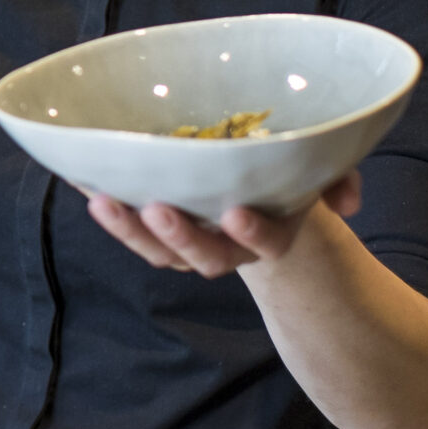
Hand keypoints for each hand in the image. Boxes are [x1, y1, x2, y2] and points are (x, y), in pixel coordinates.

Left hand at [83, 171, 361, 276]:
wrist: (257, 197)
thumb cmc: (284, 178)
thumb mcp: (314, 173)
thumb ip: (336, 177)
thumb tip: (348, 199)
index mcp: (270, 233)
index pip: (267, 242)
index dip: (254, 232)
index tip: (236, 212)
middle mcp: (227, 246)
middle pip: (203, 256)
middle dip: (179, 236)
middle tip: (157, 209)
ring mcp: (187, 244)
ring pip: (158, 250)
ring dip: (129, 231)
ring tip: (102, 202)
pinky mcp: (155, 234)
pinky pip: (128, 230)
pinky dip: (107, 210)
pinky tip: (80, 179)